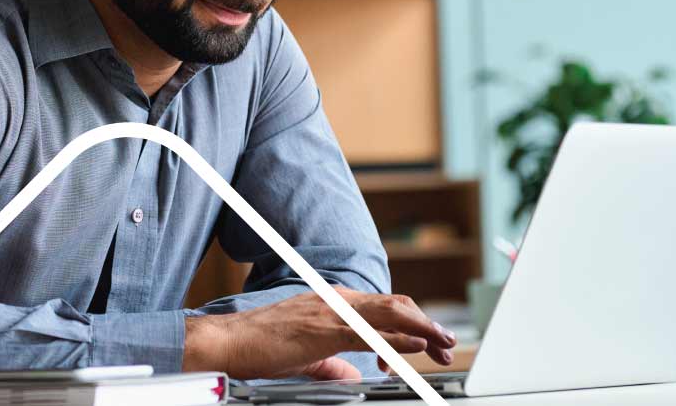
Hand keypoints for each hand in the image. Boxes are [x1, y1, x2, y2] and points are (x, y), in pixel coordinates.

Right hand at [182, 287, 455, 380]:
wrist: (229, 341)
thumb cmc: (260, 346)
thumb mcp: (306, 355)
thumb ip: (333, 364)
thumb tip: (354, 375)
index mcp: (333, 303)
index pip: (384, 307)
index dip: (411, 323)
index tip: (427, 344)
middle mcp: (337, 300)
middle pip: (395, 306)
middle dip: (426, 324)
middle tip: (446, 344)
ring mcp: (332, 312)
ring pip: (390, 314)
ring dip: (422, 329)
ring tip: (443, 342)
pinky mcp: (325, 330)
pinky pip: (370, 333)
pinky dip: (398, 339)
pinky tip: (415, 346)